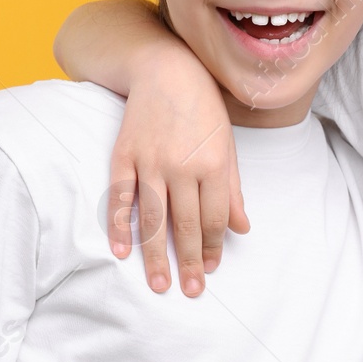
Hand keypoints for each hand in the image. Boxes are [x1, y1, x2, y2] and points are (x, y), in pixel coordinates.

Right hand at [111, 57, 247, 296]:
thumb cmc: (203, 109)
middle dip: (189, 261)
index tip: (211, 269)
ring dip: (155, 255)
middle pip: (185, 224)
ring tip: (159, 284)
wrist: (166, 70)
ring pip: (152, 218)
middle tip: (189, 291)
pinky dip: (120, 225)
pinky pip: (121, 197)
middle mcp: (182, 166)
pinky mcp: (124, 155)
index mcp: (212, 164)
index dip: (214, 246)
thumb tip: (243, 228)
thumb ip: (232, 189)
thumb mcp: (227, 145)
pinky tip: (122, 252)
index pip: (214, 218)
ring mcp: (150, 161)